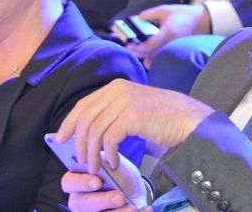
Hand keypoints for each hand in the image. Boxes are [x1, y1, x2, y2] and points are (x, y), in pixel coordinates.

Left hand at [56, 79, 213, 173]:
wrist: (190, 119)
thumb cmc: (165, 118)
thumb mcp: (135, 108)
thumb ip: (114, 113)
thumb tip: (90, 132)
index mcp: (116, 86)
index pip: (83, 105)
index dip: (70, 123)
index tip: (61, 139)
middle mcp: (118, 90)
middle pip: (85, 118)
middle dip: (79, 142)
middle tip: (81, 160)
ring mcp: (125, 101)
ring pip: (94, 130)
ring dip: (92, 152)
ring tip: (96, 166)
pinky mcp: (132, 115)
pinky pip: (109, 139)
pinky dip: (108, 154)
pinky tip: (113, 162)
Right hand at [62, 154, 150, 211]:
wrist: (132, 188)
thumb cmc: (117, 174)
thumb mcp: (113, 164)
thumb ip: (107, 163)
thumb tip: (107, 161)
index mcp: (77, 181)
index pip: (69, 182)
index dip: (81, 182)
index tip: (98, 181)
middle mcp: (78, 200)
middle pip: (83, 203)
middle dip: (103, 200)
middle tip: (120, 197)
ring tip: (132, 208)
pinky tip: (140, 210)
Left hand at [125, 4, 210, 67]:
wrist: (200, 21)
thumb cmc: (182, 14)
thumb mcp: (164, 10)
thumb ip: (149, 14)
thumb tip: (136, 20)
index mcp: (168, 33)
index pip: (149, 45)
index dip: (137, 46)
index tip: (128, 43)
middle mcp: (171, 44)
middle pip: (150, 54)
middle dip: (137, 51)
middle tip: (128, 46)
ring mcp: (174, 49)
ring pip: (155, 58)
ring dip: (143, 55)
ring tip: (135, 48)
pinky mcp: (174, 51)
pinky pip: (161, 58)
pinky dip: (152, 58)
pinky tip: (146, 54)